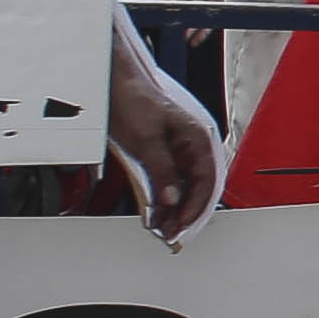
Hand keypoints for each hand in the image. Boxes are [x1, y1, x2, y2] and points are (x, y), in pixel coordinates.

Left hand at [106, 28, 218, 239]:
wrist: (111, 83)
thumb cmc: (133, 99)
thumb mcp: (147, 139)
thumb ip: (162, 171)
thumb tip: (172, 199)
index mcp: (197, 139)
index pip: (207, 181)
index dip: (196, 207)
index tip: (182, 226)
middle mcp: (190, 147)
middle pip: (197, 188)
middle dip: (185, 213)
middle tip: (171, 234)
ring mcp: (176, 152)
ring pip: (182, 189)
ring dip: (173, 209)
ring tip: (161, 227)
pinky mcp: (160, 156)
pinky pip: (167, 183)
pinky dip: (162, 200)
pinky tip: (154, 212)